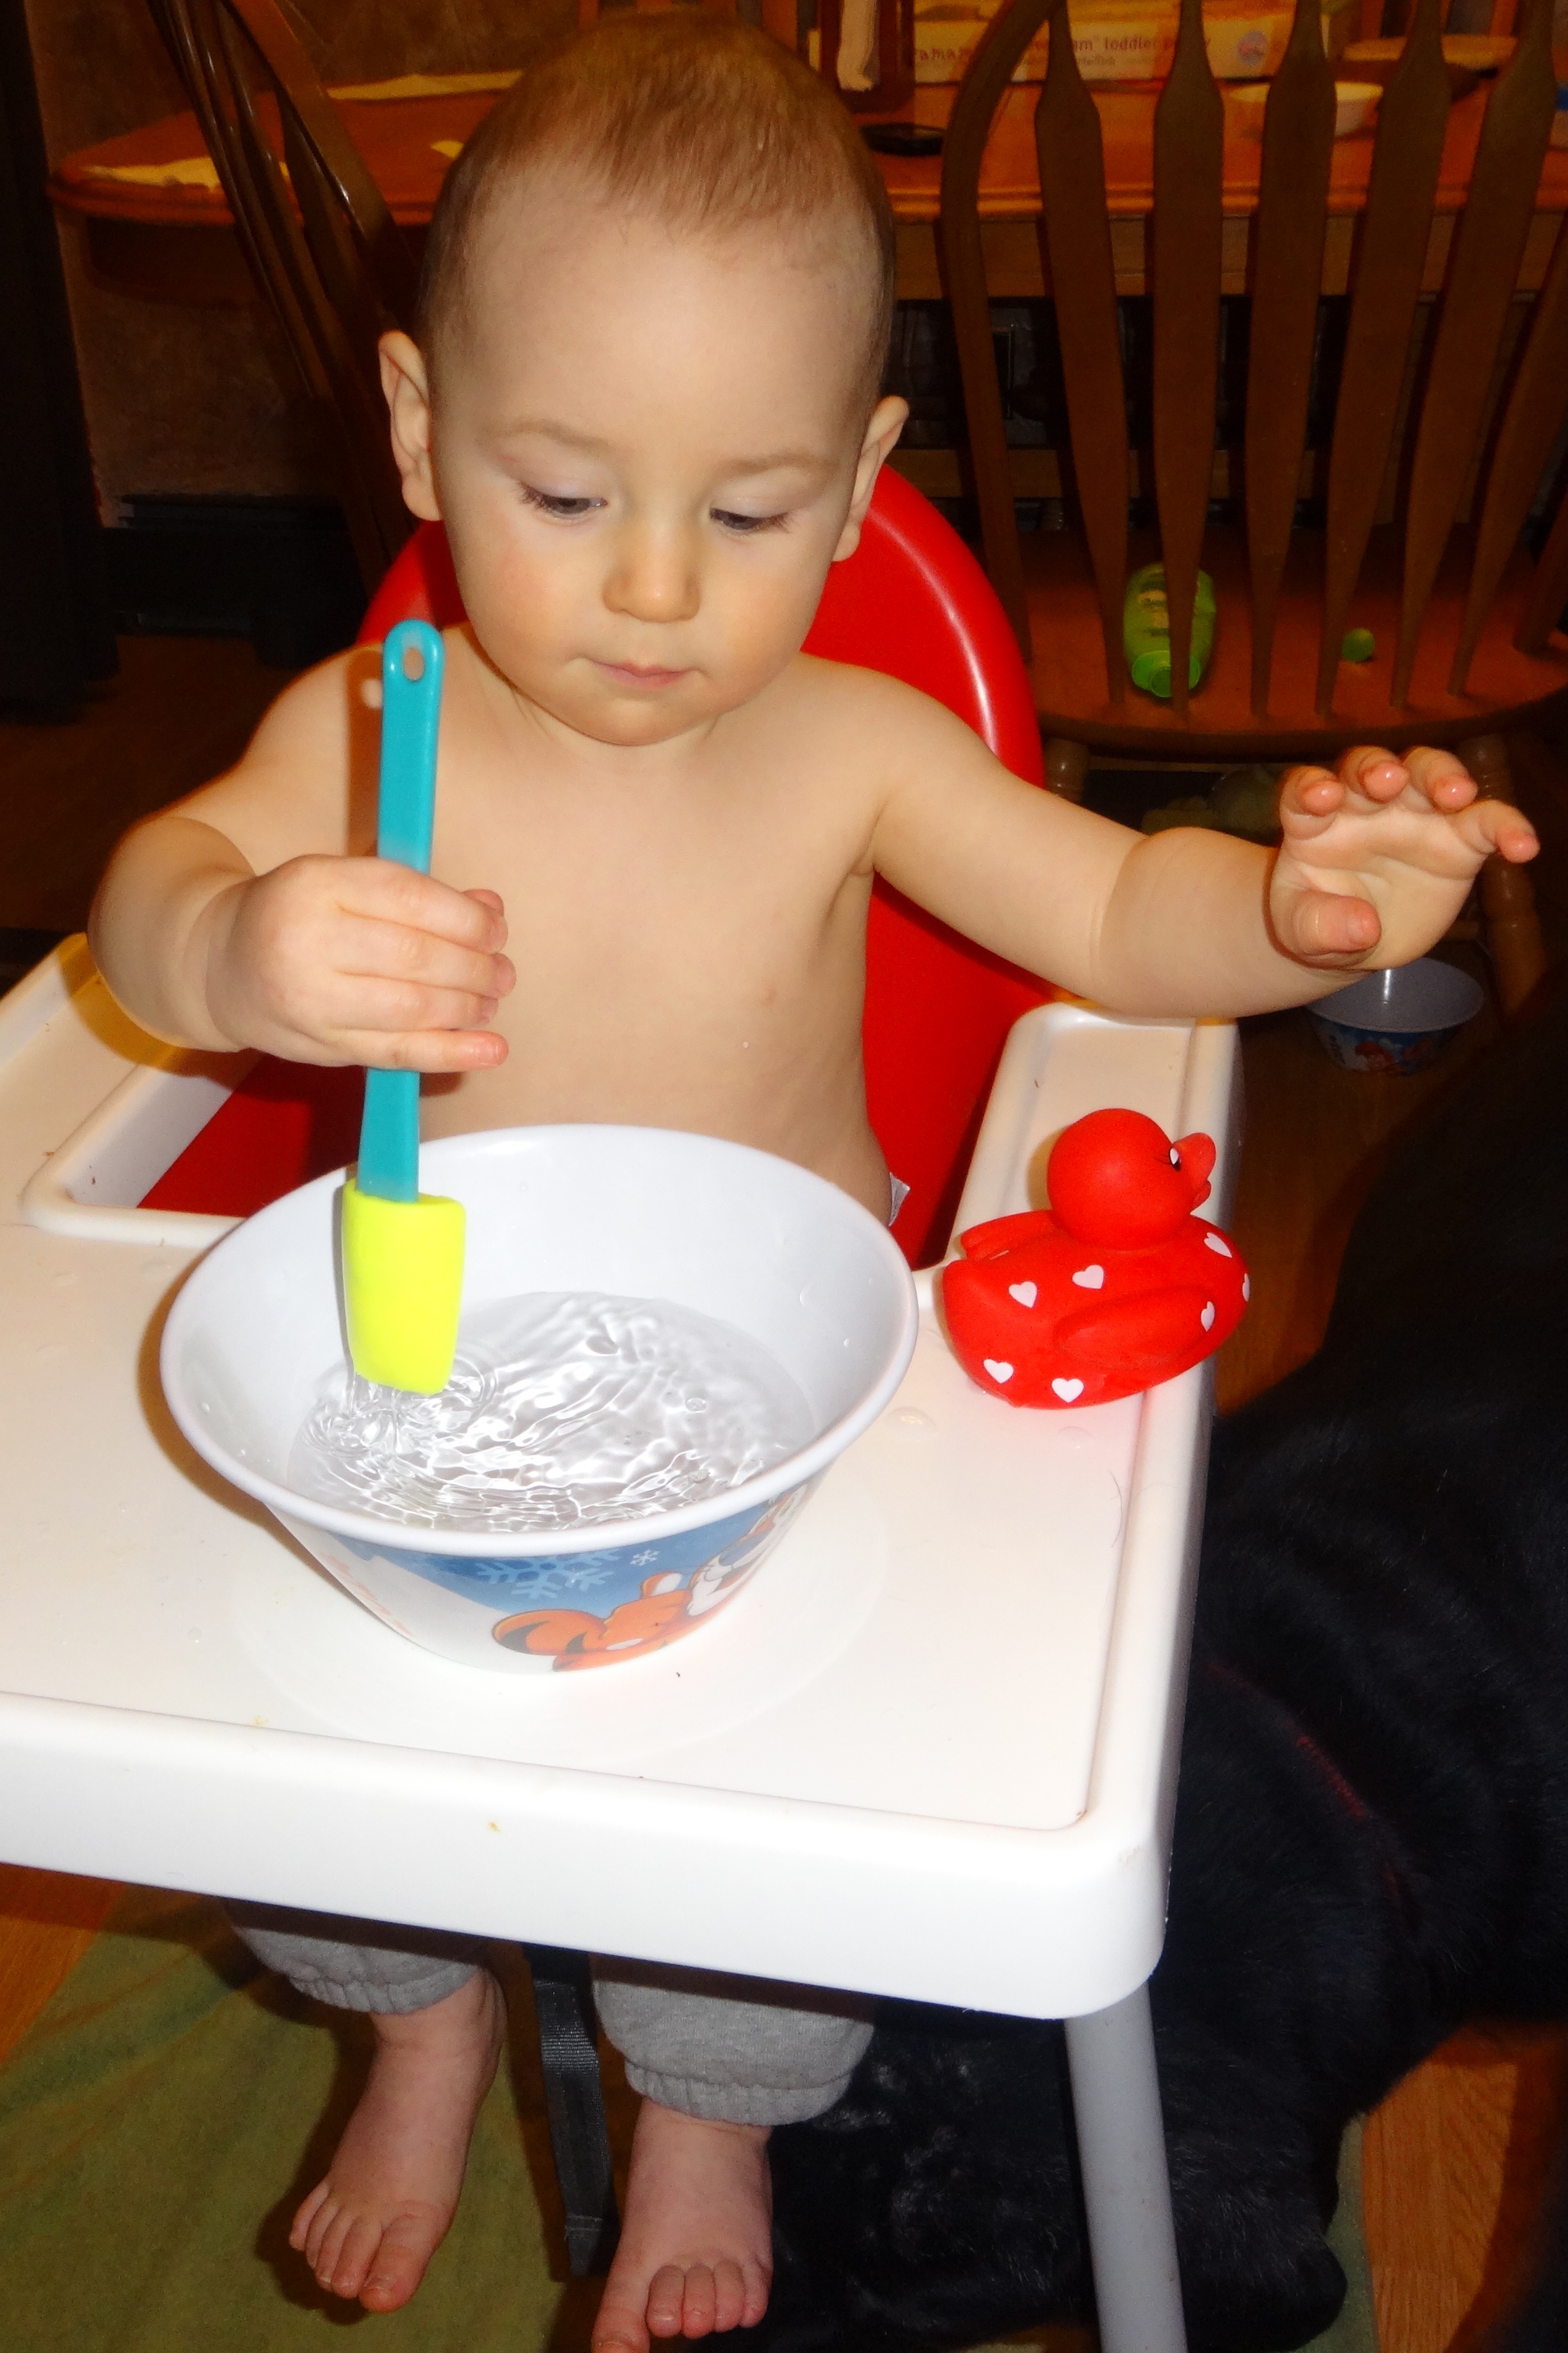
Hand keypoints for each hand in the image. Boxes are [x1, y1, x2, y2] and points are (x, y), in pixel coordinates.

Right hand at [202, 855, 514, 1068]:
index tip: (496, 928)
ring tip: (491, 1000)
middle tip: (502, 972)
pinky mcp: (322, 1046)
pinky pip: (396, 1053)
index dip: (465, 916)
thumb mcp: (344, 883)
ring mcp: (312, 999)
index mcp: (316, 883)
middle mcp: (307, 940)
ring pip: (409, 1007)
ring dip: (467, 1006)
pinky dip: (451, 1053)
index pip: (408, 897)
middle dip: (474, 966)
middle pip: (414, 955)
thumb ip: (415, 893)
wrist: (221, 966)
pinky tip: (490, 1050)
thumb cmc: (300, 915)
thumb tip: (491, 908)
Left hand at [1268, 744, 1537, 971]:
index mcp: (1313, 821)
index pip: (1304, 791)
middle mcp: (1362, 806)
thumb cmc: (1318, 923)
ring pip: (1427, 775)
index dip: (1311, 787)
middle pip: (1370, 767)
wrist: (1355, 941)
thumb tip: (1363, 927)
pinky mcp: (1456, 840)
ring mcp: (1412, 816)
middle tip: (1391, 781)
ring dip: (1442, 775)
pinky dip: (1506, 825)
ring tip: (1457, 794)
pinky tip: (1523, 846)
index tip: (1322, 797)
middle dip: (1380, 769)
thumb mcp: (1303, 934)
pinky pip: (1485, 822)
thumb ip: (1319, 927)